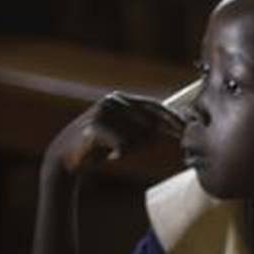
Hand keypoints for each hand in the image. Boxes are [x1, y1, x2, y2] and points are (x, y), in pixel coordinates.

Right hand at [43, 91, 184, 182]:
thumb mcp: (127, 133)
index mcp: (121, 98)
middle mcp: (113, 100)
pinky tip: (109, 155)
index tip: (186, 129)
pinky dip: (119, 154)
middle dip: (143, 142)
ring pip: (136, 138)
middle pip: (148, 124)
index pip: (154, 106)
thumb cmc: (102, 144)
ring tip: (113, 150)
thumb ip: (148, 128)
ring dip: (129, 149)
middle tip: (125, 150)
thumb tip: (176, 126)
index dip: (172, 118)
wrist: (67, 155)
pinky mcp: (95, 128)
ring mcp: (103, 112)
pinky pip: (122, 146)